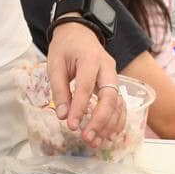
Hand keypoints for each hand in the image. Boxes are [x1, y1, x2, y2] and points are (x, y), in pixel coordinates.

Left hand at [46, 21, 125, 144]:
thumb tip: (63, 115)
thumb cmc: (65, 47)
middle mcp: (107, 68)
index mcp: (90, 59)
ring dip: (109, 125)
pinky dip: (116, 121)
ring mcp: (114, 76)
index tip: (72, 126)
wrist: (79, 32)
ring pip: (118, 104)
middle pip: (110, 97)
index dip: (79, 108)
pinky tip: (108, 135)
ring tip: (96, 141)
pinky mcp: (115, 85)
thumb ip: (59, 89)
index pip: (86, 87)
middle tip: (87, 137)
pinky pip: (120, 105)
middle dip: (100, 120)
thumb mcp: (55, 63)